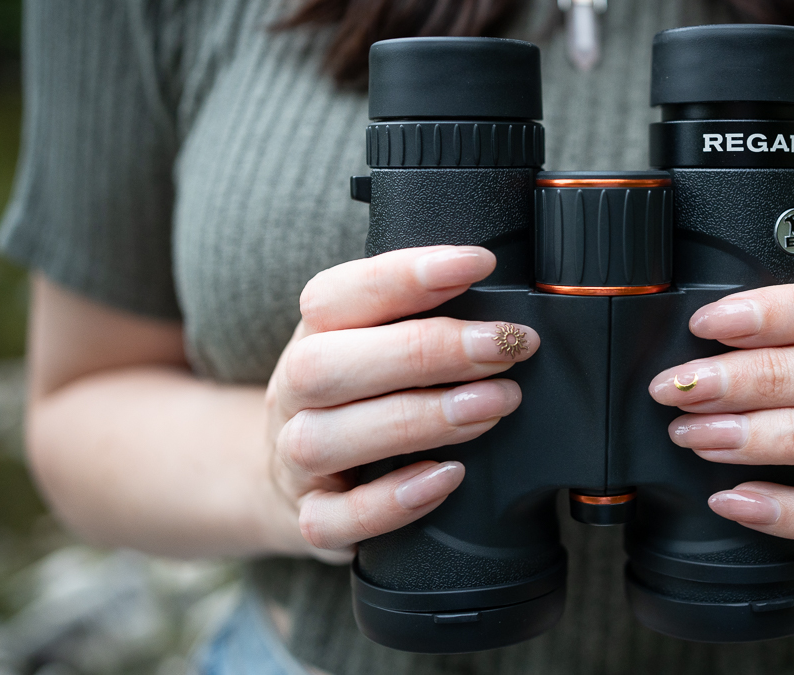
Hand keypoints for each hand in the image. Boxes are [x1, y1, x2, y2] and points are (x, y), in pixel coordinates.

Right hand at [260, 246, 538, 562]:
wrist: (285, 479)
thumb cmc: (359, 396)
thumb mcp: (376, 343)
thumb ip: (424, 320)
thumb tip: (507, 305)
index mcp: (314, 334)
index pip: (340, 294)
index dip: (407, 275)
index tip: (479, 263)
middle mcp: (296, 391)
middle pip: (330, 364)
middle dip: (427, 350)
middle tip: (505, 348)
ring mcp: (295, 458)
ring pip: (328, 439)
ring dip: (420, 420)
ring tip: (494, 407)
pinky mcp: (310, 518)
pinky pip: (334, 519)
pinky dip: (392, 502)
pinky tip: (446, 477)